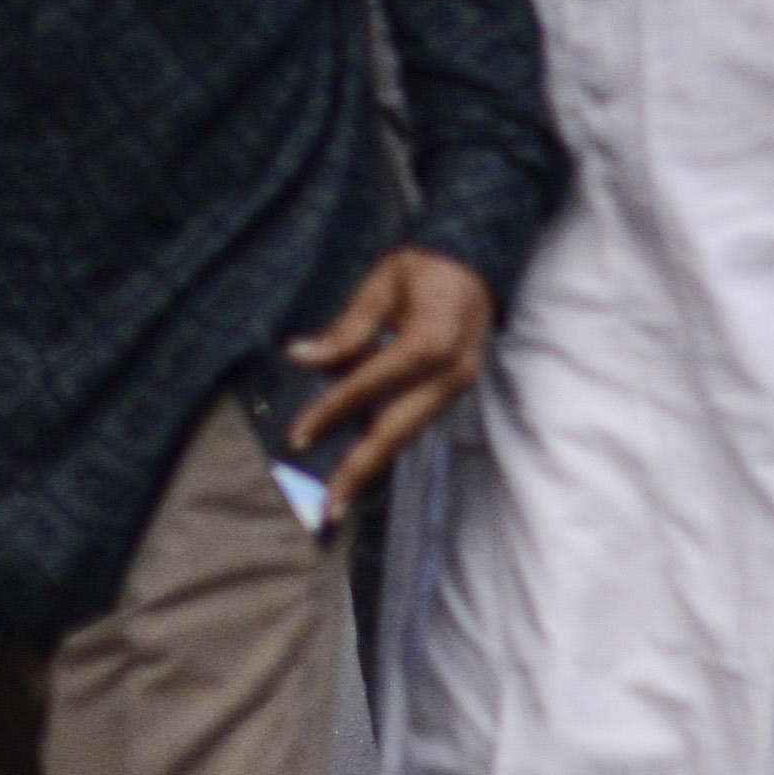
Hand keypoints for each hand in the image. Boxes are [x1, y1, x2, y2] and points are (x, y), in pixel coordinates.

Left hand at [281, 248, 497, 511]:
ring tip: (338, 498)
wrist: (476, 265)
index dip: (331, 411)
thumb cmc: (426, 268)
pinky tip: (357, 464)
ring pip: (406, 434)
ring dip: (370, 466)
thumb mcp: (383, 282)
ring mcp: (456, 386)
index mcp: (431, 340)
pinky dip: (383, 445)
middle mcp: (449, 373)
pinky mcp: (453, 391)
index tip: (297, 438)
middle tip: (327, 509)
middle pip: (396, 429)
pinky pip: (412, 423)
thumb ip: (347, 325)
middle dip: (359, 470)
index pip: (371, 384)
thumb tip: (302, 357)